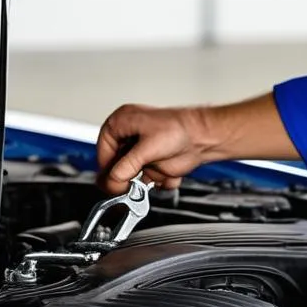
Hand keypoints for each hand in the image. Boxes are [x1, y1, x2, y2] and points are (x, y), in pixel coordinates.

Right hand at [96, 104, 216, 193]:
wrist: (204, 137)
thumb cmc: (180, 130)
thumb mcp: (146, 149)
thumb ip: (125, 167)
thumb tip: (113, 181)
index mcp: (121, 122)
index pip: (103, 152)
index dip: (108, 169)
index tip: (115, 182)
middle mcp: (129, 135)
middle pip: (115, 166)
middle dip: (129, 177)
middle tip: (133, 184)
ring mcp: (140, 150)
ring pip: (131, 176)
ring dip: (147, 179)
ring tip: (158, 172)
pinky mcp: (151, 162)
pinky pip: (147, 179)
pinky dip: (159, 180)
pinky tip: (170, 171)